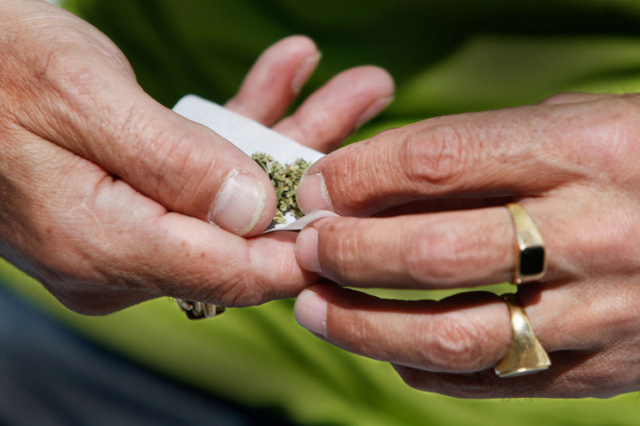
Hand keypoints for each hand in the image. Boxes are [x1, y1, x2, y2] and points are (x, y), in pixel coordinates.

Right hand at [0, 0, 393, 313]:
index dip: (304, 246)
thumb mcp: (82, 98)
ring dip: (292, 136)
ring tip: (353, 83)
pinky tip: (286, 74)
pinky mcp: (135, 201)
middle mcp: (121, 254)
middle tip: (371, 99)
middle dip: (315, 170)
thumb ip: (172, 164)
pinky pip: (202, 172)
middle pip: (244, 230)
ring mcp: (130, 230)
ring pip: (232, 195)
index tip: (365, 204)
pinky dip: (245, 125)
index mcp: (102, 245)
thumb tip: (253, 211)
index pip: (230, 273)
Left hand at [293, 92, 639, 397]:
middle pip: (432, 252)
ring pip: (453, 334)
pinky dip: (425, 369)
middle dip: (347, 251)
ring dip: (363, 325)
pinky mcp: (601, 371)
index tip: (316, 186)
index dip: (358, 175)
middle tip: (305, 247)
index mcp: (586, 153)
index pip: (437, 161)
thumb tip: (376, 181)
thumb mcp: (577, 124)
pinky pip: (493, 380)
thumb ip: (485, 151)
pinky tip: (390, 349)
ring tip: (313, 308)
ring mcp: (599, 315)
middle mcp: (592, 237)